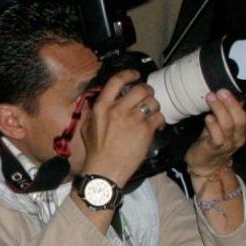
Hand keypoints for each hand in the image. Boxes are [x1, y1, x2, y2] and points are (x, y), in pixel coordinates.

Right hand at [79, 69, 162, 184]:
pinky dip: (159, 121)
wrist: (105, 171)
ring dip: (154, 106)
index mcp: (102, 107)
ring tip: (151, 113)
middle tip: (147, 96)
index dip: (129, 74)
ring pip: (152, 102)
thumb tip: (101, 100)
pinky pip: (159, 117)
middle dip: (147, 91)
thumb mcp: (87, 127)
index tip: (136, 75)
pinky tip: (155, 126)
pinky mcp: (145, 131)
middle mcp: (118, 109)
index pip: (117, 81)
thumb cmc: (95, 152)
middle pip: (140, 89)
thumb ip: (93, 111)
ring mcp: (133, 120)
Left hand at [183, 91, 245, 173]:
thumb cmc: (216, 136)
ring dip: (219, 109)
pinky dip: (213, 126)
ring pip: (228, 126)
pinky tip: (207, 117)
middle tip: (222, 90)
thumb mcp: (227, 120)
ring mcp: (228, 144)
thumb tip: (233, 85)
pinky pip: (217, 137)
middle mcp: (241, 136)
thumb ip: (232, 107)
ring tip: (211, 97)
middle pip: (242, 119)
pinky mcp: (214, 148)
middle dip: (232, 103)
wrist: (206, 163)